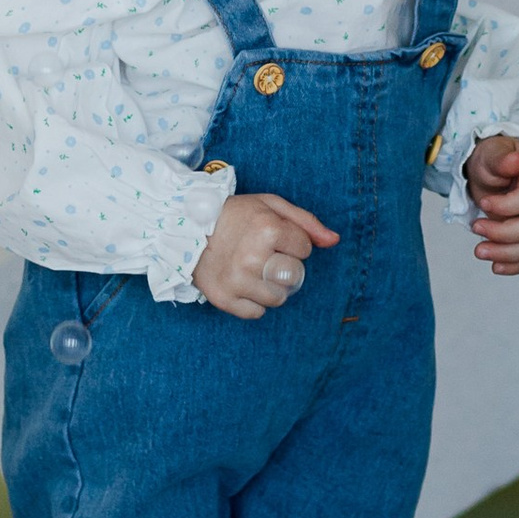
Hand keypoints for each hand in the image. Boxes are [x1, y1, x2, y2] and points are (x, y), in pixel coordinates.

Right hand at [193, 189, 339, 318]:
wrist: (184, 227)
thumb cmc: (233, 214)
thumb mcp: (270, 205)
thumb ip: (306, 222)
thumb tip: (334, 241)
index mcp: (267, 229)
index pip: (304, 250)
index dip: (292, 242)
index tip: (272, 236)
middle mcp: (252, 257)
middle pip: (295, 277)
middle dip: (285, 266)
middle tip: (264, 255)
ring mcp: (237, 281)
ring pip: (278, 298)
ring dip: (271, 286)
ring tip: (254, 269)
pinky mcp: (224, 299)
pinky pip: (257, 312)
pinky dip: (254, 301)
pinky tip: (243, 283)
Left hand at [464, 133, 518, 275]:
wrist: (492, 170)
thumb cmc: (493, 160)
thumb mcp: (491, 152)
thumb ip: (501, 158)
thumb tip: (516, 160)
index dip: (506, 206)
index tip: (483, 203)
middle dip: (502, 233)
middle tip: (475, 227)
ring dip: (506, 254)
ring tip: (479, 251)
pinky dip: (515, 266)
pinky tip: (496, 266)